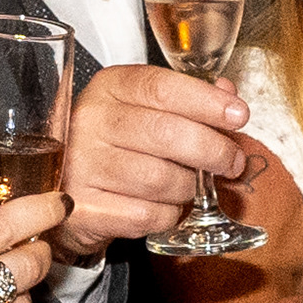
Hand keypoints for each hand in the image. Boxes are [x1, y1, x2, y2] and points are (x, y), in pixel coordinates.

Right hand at [58, 66, 255, 261]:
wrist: (64, 186)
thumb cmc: (115, 143)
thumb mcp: (143, 108)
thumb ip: (187, 99)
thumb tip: (229, 95)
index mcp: (108, 88)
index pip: (162, 88)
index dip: (207, 102)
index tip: (239, 116)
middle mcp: (89, 122)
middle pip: (166, 134)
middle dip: (213, 151)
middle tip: (233, 163)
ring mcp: (81, 167)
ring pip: (160, 179)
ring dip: (189, 187)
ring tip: (191, 185)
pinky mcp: (83, 209)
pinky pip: (147, 214)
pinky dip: (169, 214)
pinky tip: (167, 206)